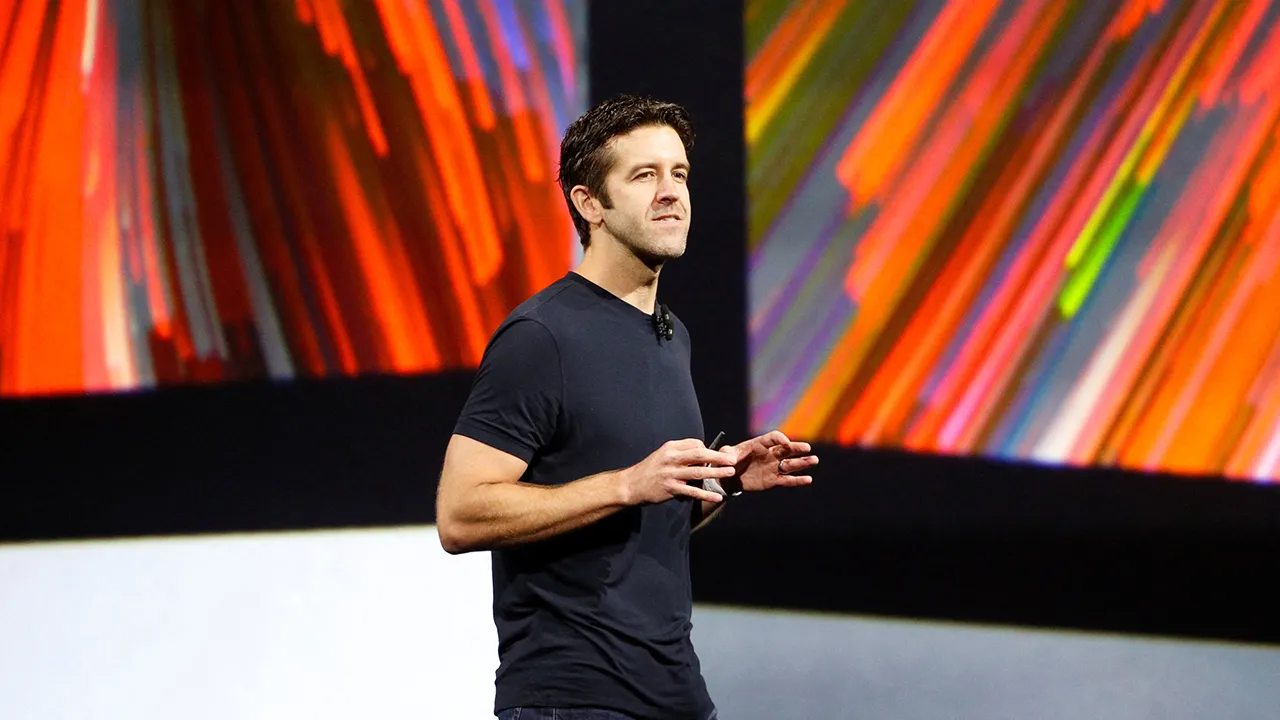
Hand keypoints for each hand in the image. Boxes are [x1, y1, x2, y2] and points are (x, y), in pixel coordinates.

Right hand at [621, 439, 737, 505]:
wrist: (632, 485)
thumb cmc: (651, 469)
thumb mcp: (663, 455)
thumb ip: (682, 453)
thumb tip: (704, 452)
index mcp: (670, 448)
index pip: (695, 444)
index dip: (708, 449)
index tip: (718, 456)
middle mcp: (671, 459)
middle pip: (699, 455)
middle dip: (718, 457)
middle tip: (733, 459)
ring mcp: (670, 474)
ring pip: (698, 472)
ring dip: (716, 472)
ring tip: (730, 472)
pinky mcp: (670, 489)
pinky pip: (692, 492)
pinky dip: (706, 494)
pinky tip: (717, 497)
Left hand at [722, 430, 817, 492]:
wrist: (729, 477)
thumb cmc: (727, 461)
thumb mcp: (724, 454)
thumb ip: (726, 453)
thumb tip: (729, 457)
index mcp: (759, 444)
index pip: (772, 438)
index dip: (779, 438)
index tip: (785, 441)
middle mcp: (769, 454)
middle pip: (786, 450)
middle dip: (796, 448)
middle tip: (808, 448)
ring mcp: (773, 467)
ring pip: (790, 464)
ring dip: (802, 462)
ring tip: (814, 460)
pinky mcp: (773, 480)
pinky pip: (787, 480)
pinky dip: (798, 480)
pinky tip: (808, 479)